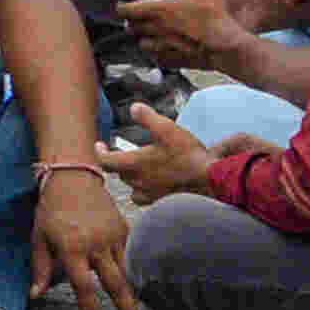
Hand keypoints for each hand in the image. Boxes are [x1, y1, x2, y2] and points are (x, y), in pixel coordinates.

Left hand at [31, 169, 144, 309]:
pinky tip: (137, 290)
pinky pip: (130, 256)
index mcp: (72, 247)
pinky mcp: (124, 229)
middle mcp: (96, 244)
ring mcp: (113, 236)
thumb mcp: (39, 237)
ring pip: (128, 272)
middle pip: (116, 283)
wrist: (73, 177)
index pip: (84, 286)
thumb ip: (40, 268)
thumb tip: (35, 295)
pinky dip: (133, 273)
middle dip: (126, 309)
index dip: (89, 309)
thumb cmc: (51, 208)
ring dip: (135, 297)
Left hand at [98, 101, 219, 200]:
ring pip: (131, 188)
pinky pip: (146, 198)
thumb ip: (148, 118)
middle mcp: (139, 182)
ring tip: (137, 170)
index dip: (99, 152)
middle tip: (121, 153)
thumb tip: (134, 108)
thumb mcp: (167, 129)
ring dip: (131, 178)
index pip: (106, 161)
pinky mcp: (162, 202)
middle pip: (119, 173)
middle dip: (118, 162)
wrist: (209, 180)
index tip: (99, 145)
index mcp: (135, 164)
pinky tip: (154, 184)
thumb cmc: (187, 156)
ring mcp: (150, 194)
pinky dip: (145, 190)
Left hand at [117, 0, 269, 67]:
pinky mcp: (174, 61)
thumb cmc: (214, 12)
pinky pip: (158, 59)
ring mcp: (164, 47)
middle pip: (133, 27)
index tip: (121, 5)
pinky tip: (164, 47)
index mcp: (159, 9)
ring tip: (150, 32)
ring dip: (143, 37)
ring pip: (143, 44)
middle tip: (136, 17)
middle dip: (132, 22)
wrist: (226, 42)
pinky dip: (157, 53)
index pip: (128, 9)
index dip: (122, 6)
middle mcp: (157, 29)